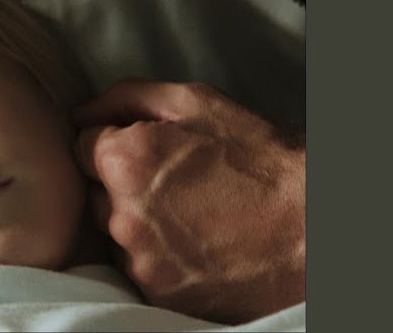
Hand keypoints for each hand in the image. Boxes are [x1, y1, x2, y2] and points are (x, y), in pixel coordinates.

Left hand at [73, 79, 304, 324]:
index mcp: (125, 160)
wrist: (312, 228)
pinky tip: (194, 241)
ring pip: (114, 233)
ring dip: (136, 222)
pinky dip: (156, 255)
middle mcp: (122, 214)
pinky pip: (137, 267)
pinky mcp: (159, 294)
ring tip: (188, 213)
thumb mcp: (197, 102)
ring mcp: (140, 260)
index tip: (143, 149)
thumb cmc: (259, 158)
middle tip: (171, 181)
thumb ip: (128, 98)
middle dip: (120, 183)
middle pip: (94, 192)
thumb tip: (83, 111)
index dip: (111, 142)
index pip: (80, 145)